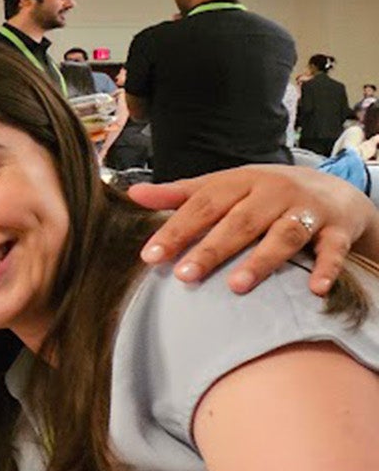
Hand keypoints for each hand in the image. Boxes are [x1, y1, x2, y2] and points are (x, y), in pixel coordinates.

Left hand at [129, 164, 375, 295]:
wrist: (331, 188)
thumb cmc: (262, 193)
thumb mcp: (223, 187)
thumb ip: (179, 194)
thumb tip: (133, 194)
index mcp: (241, 181)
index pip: (203, 205)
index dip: (176, 230)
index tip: (151, 256)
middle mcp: (273, 192)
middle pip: (240, 222)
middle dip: (212, 248)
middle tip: (185, 275)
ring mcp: (307, 210)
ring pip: (284, 235)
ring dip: (261, 260)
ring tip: (236, 285)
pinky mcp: (336, 229)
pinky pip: (332, 250)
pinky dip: (326, 268)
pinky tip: (314, 289)